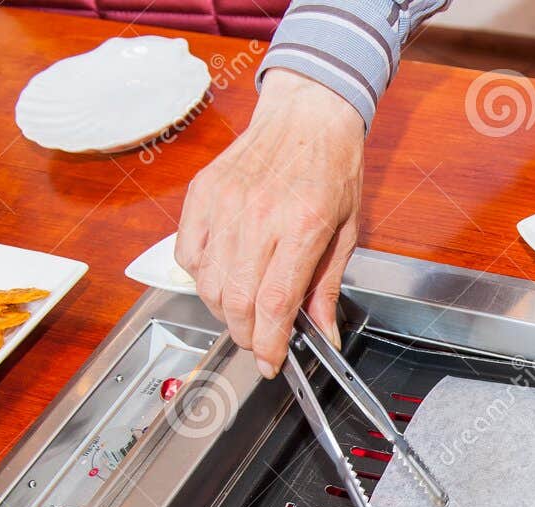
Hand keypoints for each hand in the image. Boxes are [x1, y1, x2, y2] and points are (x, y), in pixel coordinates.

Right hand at [176, 68, 364, 376]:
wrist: (307, 115)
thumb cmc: (332, 169)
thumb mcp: (346, 232)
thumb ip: (327, 287)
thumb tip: (323, 335)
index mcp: (301, 227)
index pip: (275, 304)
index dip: (270, 344)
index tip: (271, 364)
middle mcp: (258, 216)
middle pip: (236, 301)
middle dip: (248, 334)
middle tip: (261, 341)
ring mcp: (225, 204)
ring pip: (208, 283)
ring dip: (223, 311)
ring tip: (244, 310)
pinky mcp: (202, 194)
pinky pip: (187, 254)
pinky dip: (200, 277)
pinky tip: (222, 276)